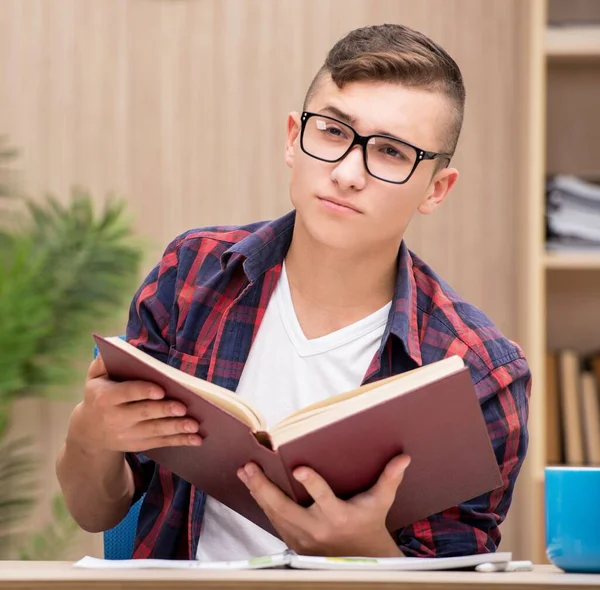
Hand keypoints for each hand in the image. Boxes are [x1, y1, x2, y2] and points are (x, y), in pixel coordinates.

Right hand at [67, 354, 202, 453]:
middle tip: (183, 407)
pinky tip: (197, 439)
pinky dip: (180, 441)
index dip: (143, 391)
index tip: (161, 390)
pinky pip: (161, 442)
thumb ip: (104, 360)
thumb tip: (122, 344)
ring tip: (195, 424)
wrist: (89, 431)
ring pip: (155, 430)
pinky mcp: (139, 444)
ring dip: (177, 428)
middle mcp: (116, 418)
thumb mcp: (95, 376)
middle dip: (165, 410)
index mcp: (106, 397)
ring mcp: (127, 434)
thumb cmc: (100, 394)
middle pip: (144, 413)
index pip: (126, 393)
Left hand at [237, 454, 409, 556]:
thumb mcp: (380, 502)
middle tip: (250, 468)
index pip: (324, 498)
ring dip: (257, 493)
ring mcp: (302, 537)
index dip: (312, 485)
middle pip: (286, 509)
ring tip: (244, 472)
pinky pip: (273, 520)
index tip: (299, 469)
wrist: (361, 559)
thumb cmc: (369, 523)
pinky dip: (261, 503)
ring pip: (274, 515)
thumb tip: (404, 457)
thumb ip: (389, 479)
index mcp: (339, 515)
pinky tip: (251, 486)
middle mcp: (317, 528)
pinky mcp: (293, 540)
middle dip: (265, 488)